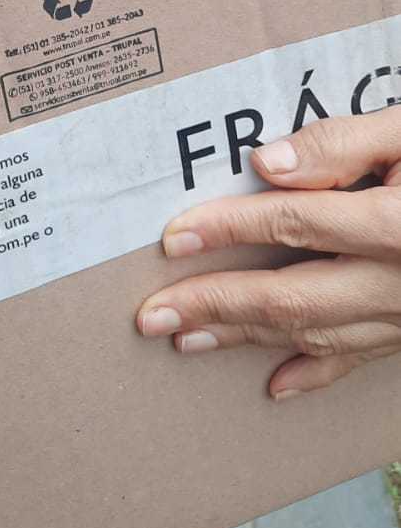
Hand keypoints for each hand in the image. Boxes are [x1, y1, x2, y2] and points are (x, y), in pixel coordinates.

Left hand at [136, 110, 400, 398]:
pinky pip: (364, 359)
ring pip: (318, 334)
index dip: (228, 229)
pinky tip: (275, 386)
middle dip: (217, 305)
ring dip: (247, 339)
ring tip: (186, 340)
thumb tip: (269, 165)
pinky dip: (316, 374)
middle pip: (293, 296)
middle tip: (152, 315)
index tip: (173, 237)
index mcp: (397, 223)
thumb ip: (344, 142)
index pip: (294, 223)